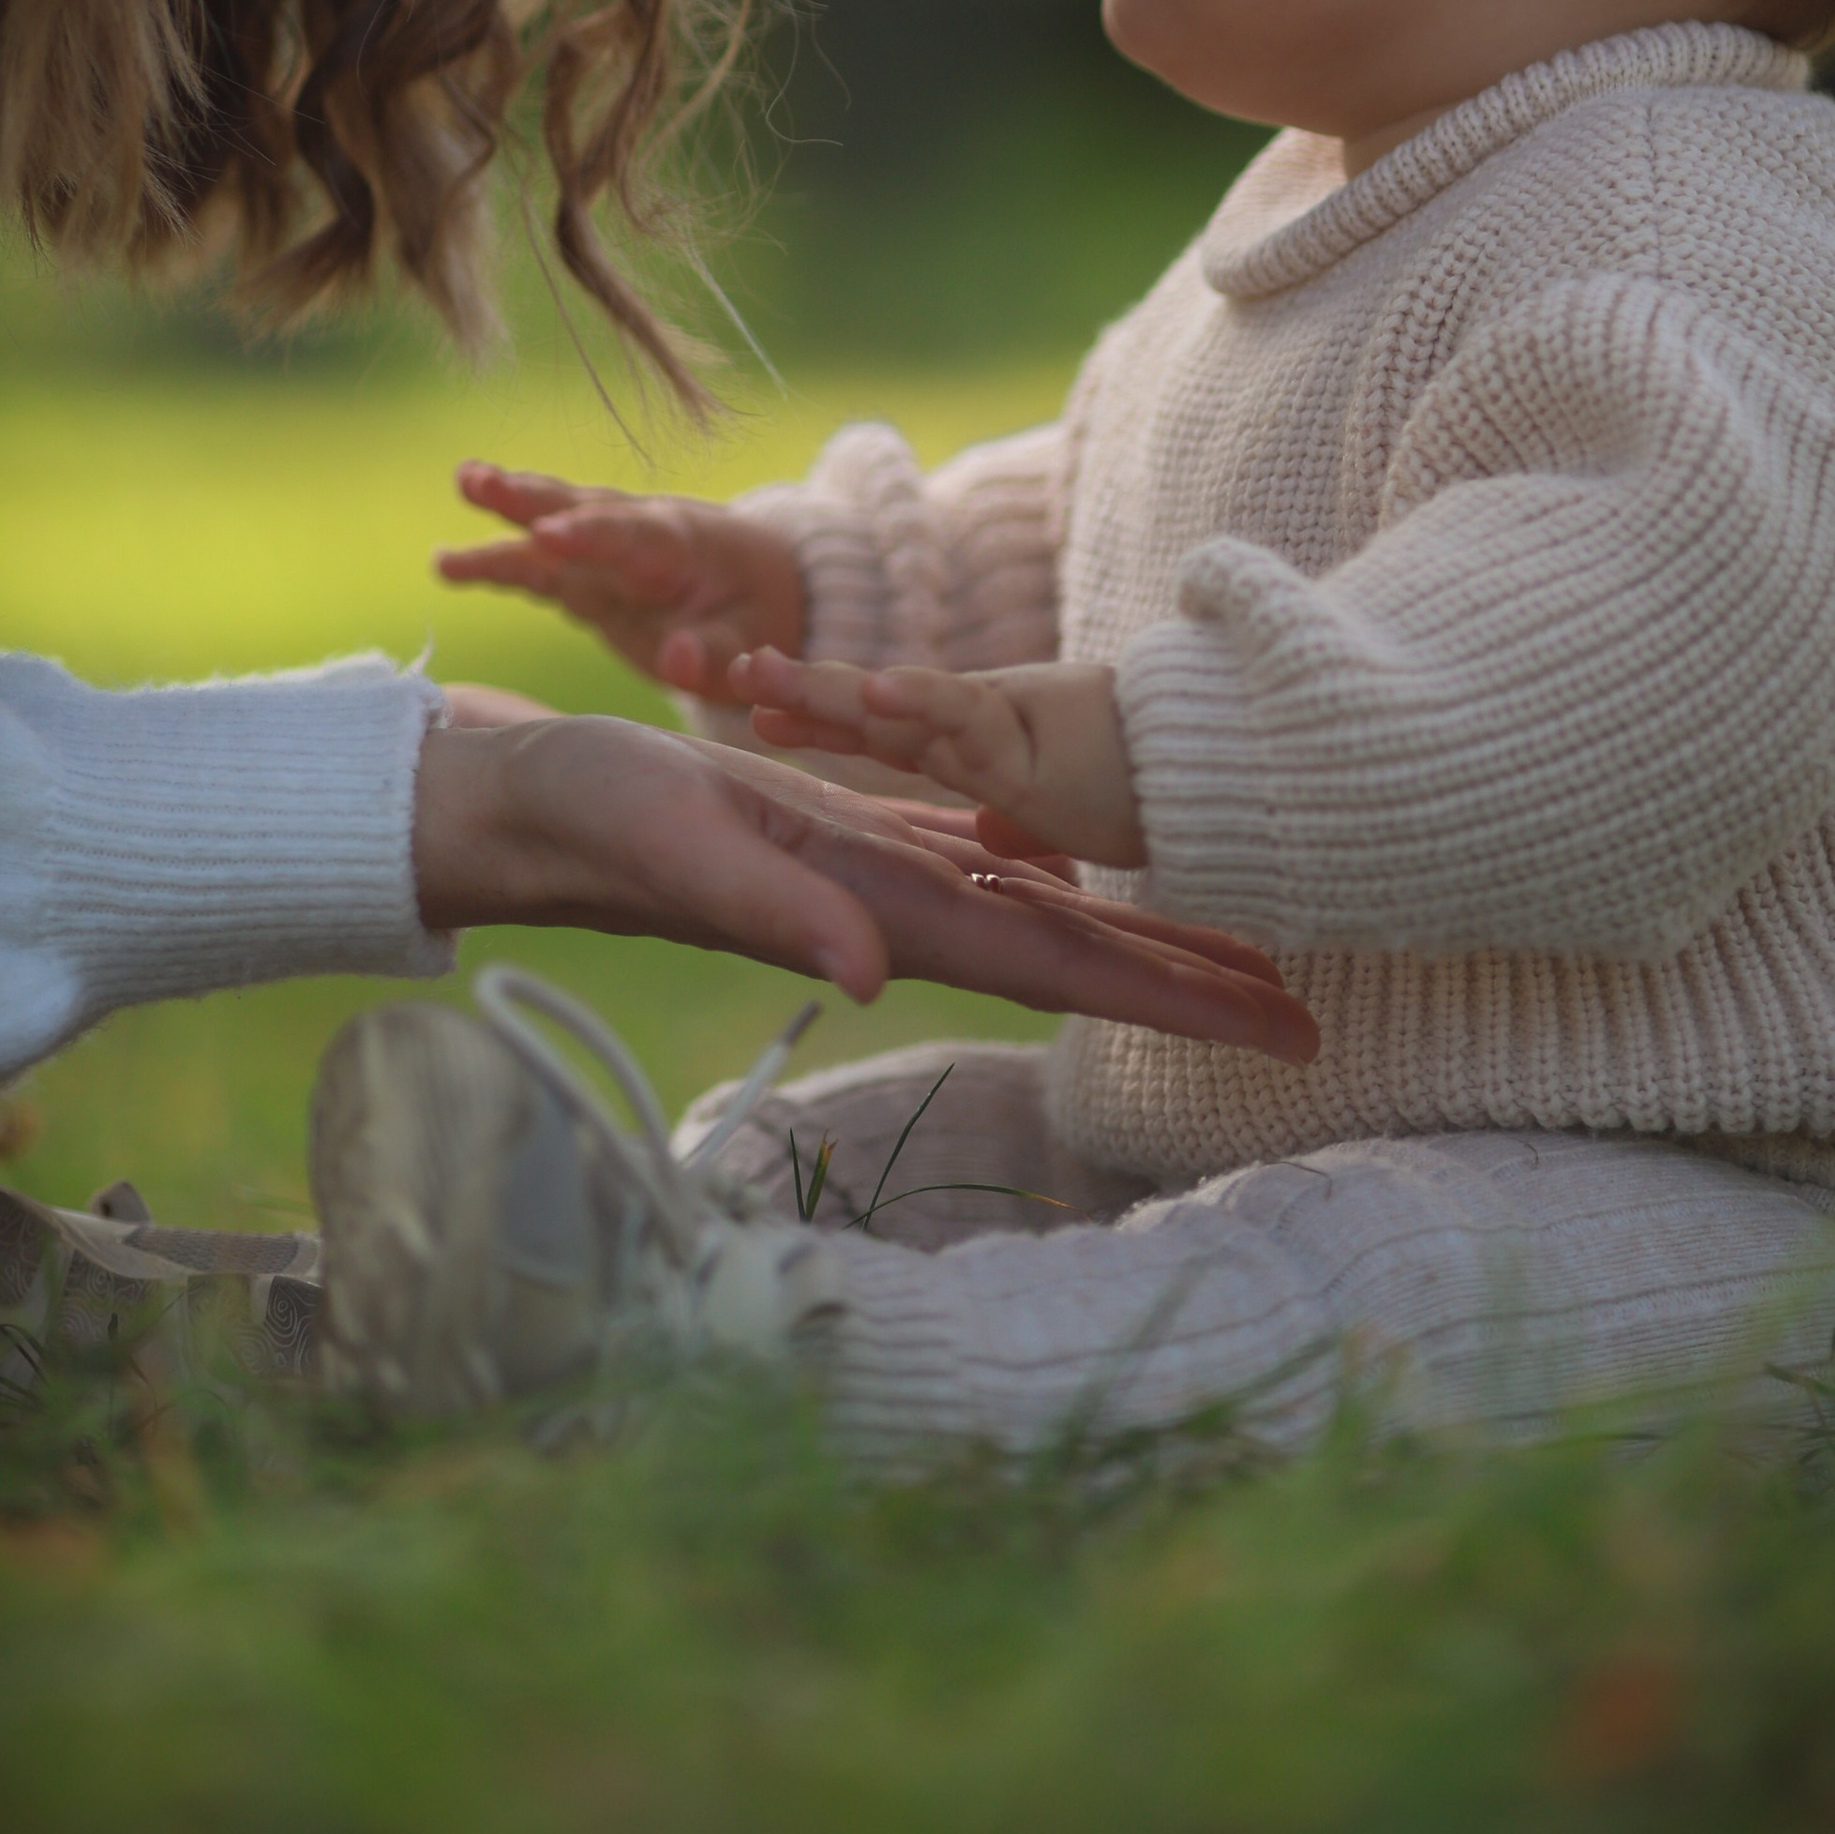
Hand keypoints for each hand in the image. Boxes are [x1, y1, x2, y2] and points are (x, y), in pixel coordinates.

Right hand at [410, 717, 1314, 1060]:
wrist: (519, 806)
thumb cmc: (592, 823)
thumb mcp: (686, 851)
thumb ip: (778, 912)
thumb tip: (874, 979)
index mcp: (887, 915)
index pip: (1067, 966)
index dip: (1178, 997)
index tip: (1285, 1027)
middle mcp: (901, 909)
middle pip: (1082, 954)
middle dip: (1197, 987)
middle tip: (1315, 1019)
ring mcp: (876, 877)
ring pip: (1042, 914)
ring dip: (1138, 941)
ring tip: (1233, 958)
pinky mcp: (845, 836)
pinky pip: (975, 865)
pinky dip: (1044, 879)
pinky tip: (1077, 879)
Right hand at [435, 464, 804, 695]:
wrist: (764, 589)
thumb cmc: (760, 618)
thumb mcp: (752, 645)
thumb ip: (716, 654)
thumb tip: (675, 660)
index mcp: (681, 546)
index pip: (631, 536)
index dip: (589, 536)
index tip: (546, 538)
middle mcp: (637, 534)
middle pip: (580, 509)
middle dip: (529, 497)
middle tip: (477, 481)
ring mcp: (607, 553)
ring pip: (551, 525)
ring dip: (506, 510)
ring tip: (460, 485)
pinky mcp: (587, 578)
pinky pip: (539, 567)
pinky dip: (498, 562)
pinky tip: (448, 562)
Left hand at [733, 649, 1144, 869]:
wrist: (1223, 768)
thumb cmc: (1155, 777)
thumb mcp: (1069, 811)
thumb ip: (1022, 814)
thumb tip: (990, 832)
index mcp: (981, 745)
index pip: (887, 729)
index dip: (825, 716)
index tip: (757, 707)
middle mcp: (980, 731)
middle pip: (876, 710)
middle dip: (803, 693)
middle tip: (732, 670)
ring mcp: (999, 732)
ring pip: (900, 710)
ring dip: (830, 692)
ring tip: (763, 677)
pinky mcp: (1031, 742)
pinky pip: (968, 716)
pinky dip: (922, 698)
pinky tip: (874, 688)